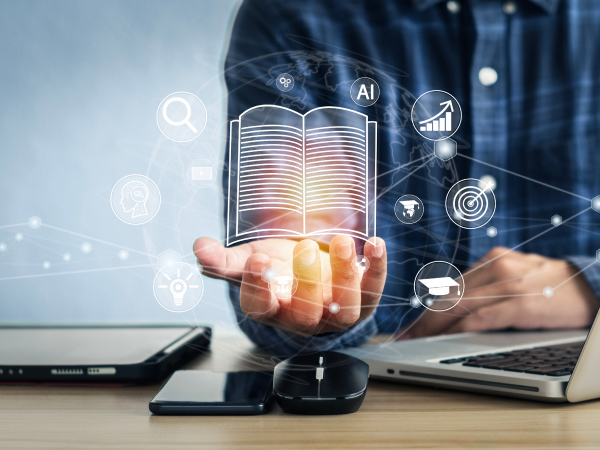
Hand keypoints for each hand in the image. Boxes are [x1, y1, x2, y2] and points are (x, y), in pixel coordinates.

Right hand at [193, 235, 386, 335]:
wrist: (311, 269)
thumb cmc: (278, 268)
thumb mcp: (250, 260)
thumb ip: (225, 259)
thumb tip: (199, 248)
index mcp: (271, 307)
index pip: (260, 308)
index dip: (258, 287)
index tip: (257, 260)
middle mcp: (303, 316)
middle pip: (305, 314)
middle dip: (307, 284)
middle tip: (303, 249)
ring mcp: (335, 311)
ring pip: (344, 310)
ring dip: (345, 277)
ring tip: (341, 242)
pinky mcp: (362, 300)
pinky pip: (373, 291)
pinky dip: (377, 270)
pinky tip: (375, 245)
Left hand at [405, 247, 598, 337]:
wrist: (598, 289)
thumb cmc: (559, 289)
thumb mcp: (522, 280)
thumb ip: (493, 289)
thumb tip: (461, 312)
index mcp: (495, 259)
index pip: (453, 288)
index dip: (429, 309)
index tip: (412, 326)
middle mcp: (498, 266)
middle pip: (449, 296)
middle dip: (423, 320)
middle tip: (404, 337)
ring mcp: (509, 284)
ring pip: (458, 305)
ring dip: (432, 326)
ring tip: (415, 341)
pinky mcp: (521, 303)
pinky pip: (481, 318)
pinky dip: (457, 330)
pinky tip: (443, 340)